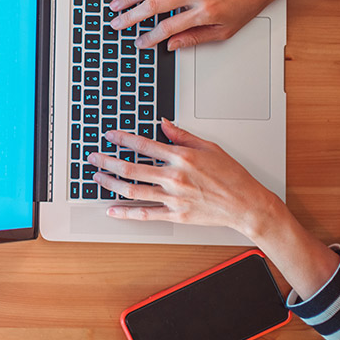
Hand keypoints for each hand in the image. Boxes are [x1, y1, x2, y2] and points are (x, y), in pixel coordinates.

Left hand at [86, 121, 282, 237]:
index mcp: (182, 157)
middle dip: (108, 161)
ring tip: (97, 178)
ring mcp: (173, 198)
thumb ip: (183, 135)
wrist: (246, 204)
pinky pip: (145, 214)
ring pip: (133, 190)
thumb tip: (163, 123)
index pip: (144, 145)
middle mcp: (174, 177)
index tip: (110, 135)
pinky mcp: (175, 215)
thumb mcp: (210, 147)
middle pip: (131, 168)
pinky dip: (126, 213)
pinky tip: (112, 209)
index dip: (123, 139)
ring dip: (111, 183)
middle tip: (93, 157)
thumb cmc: (232, 176)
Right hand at [108, 0, 282, 50]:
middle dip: (131, 16)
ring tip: (115, 4)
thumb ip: (196, 38)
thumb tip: (172, 45)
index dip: (150, 37)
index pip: (169, 27)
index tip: (139, 42)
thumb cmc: (246, 3)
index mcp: (205, 11)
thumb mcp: (225, 30)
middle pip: (154, 6)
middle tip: (116, 24)